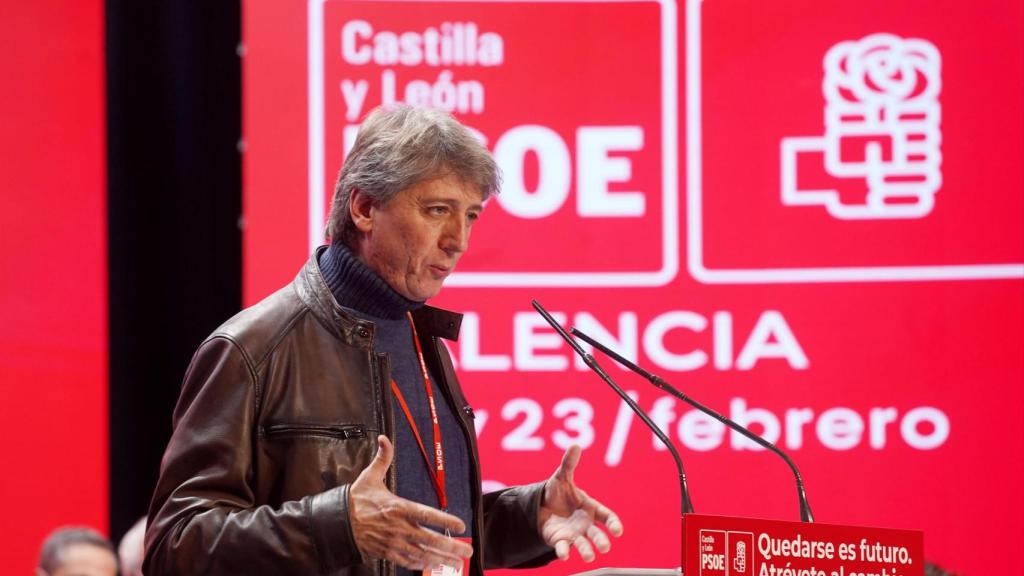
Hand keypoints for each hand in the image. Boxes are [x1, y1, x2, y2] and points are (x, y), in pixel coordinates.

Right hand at [349, 435, 472, 569]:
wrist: (336, 523)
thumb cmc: (355, 500)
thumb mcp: (370, 477)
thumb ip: (382, 458)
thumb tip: (384, 439)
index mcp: (398, 507)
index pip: (427, 515)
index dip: (445, 521)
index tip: (461, 526)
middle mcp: (399, 527)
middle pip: (430, 539)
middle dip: (451, 546)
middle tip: (467, 550)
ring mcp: (394, 542)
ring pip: (422, 554)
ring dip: (441, 559)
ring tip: (457, 562)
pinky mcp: (387, 553)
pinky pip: (408, 561)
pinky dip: (422, 565)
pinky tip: (434, 566)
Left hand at [538, 445, 623, 561]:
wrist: (541, 506)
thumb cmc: (558, 492)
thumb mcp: (562, 477)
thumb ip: (569, 464)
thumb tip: (575, 445)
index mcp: (590, 508)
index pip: (606, 516)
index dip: (613, 523)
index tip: (617, 530)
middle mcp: (585, 524)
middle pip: (597, 534)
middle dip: (601, 541)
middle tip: (605, 547)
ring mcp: (574, 534)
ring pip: (583, 545)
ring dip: (586, 551)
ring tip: (589, 556)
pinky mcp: (560, 541)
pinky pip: (563, 548)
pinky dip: (564, 551)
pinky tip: (563, 553)